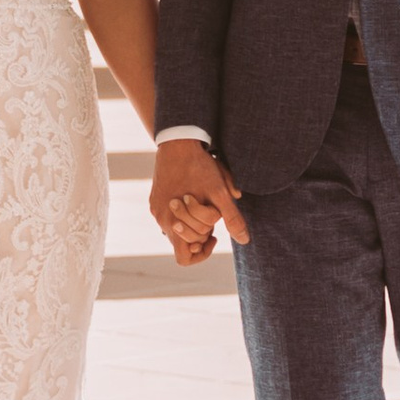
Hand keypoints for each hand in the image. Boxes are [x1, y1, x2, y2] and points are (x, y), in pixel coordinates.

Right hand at [150, 139, 247, 264]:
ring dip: (193, 221)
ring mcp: (156, 208)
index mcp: (173, 223)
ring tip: (204, 203)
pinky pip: (169, 214)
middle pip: (183, 242)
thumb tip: (244, 240)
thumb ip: (232, 218)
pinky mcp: (155, 198)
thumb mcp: (219, 193)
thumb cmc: (199, 167)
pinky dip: (183, 211)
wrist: (177, 141)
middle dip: (201, 233)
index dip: (202, 251)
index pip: (185, 258)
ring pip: (177, 227)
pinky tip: (193, 193)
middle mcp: (161, 219)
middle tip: (212, 214)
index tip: (214, 234)